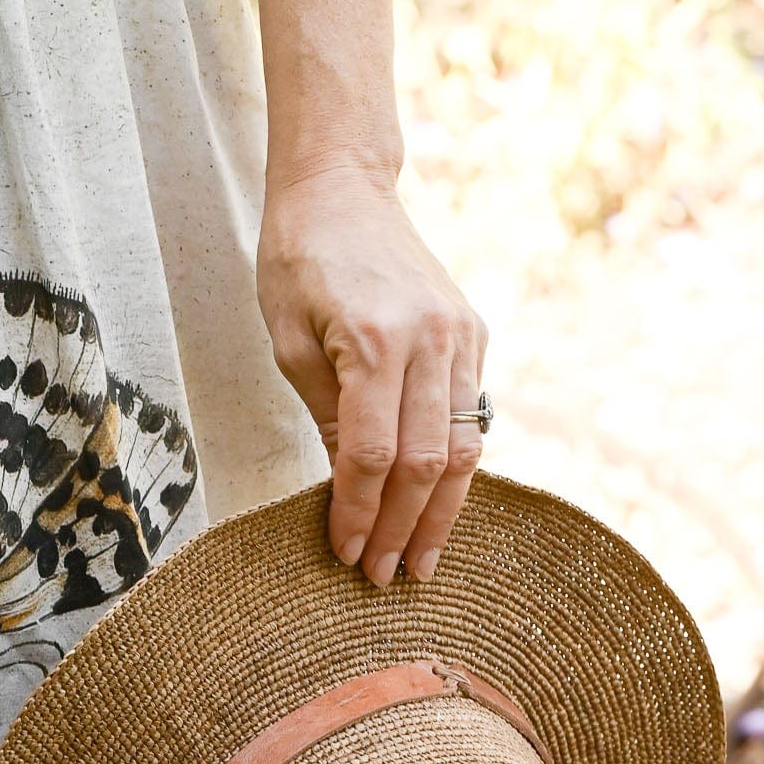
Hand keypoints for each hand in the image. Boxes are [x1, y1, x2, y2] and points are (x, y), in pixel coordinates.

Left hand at [257, 164, 487, 585]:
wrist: (342, 187)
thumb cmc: (298, 260)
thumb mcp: (289, 341)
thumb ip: (328, 415)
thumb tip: (354, 487)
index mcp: (374, 341)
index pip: (372, 455)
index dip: (360, 513)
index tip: (347, 553)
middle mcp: (430, 339)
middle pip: (426, 461)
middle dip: (405, 528)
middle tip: (385, 576)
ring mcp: (462, 335)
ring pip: (464, 446)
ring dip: (443, 512)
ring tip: (424, 561)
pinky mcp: (474, 333)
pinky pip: (474, 415)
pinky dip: (457, 467)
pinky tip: (438, 506)